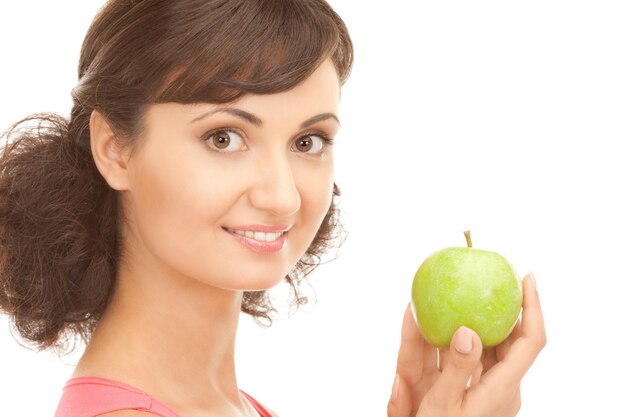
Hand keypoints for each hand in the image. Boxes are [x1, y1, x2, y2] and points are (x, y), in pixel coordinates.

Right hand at [388, 274, 545, 416]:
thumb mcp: (443, 408)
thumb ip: (455, 370)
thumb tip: (466, 331)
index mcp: (501, 390)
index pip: (530, 342)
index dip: (533, 307)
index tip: (525, 277)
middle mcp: (497, 387)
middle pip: (507, 339)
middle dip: (500, 307)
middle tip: (487, 280)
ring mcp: (480, 390)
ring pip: (479, 345)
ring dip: (466, 321)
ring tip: (450, 297)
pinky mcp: (462, 391)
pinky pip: (458, 357)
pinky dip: (445, 338)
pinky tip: (426, 323)